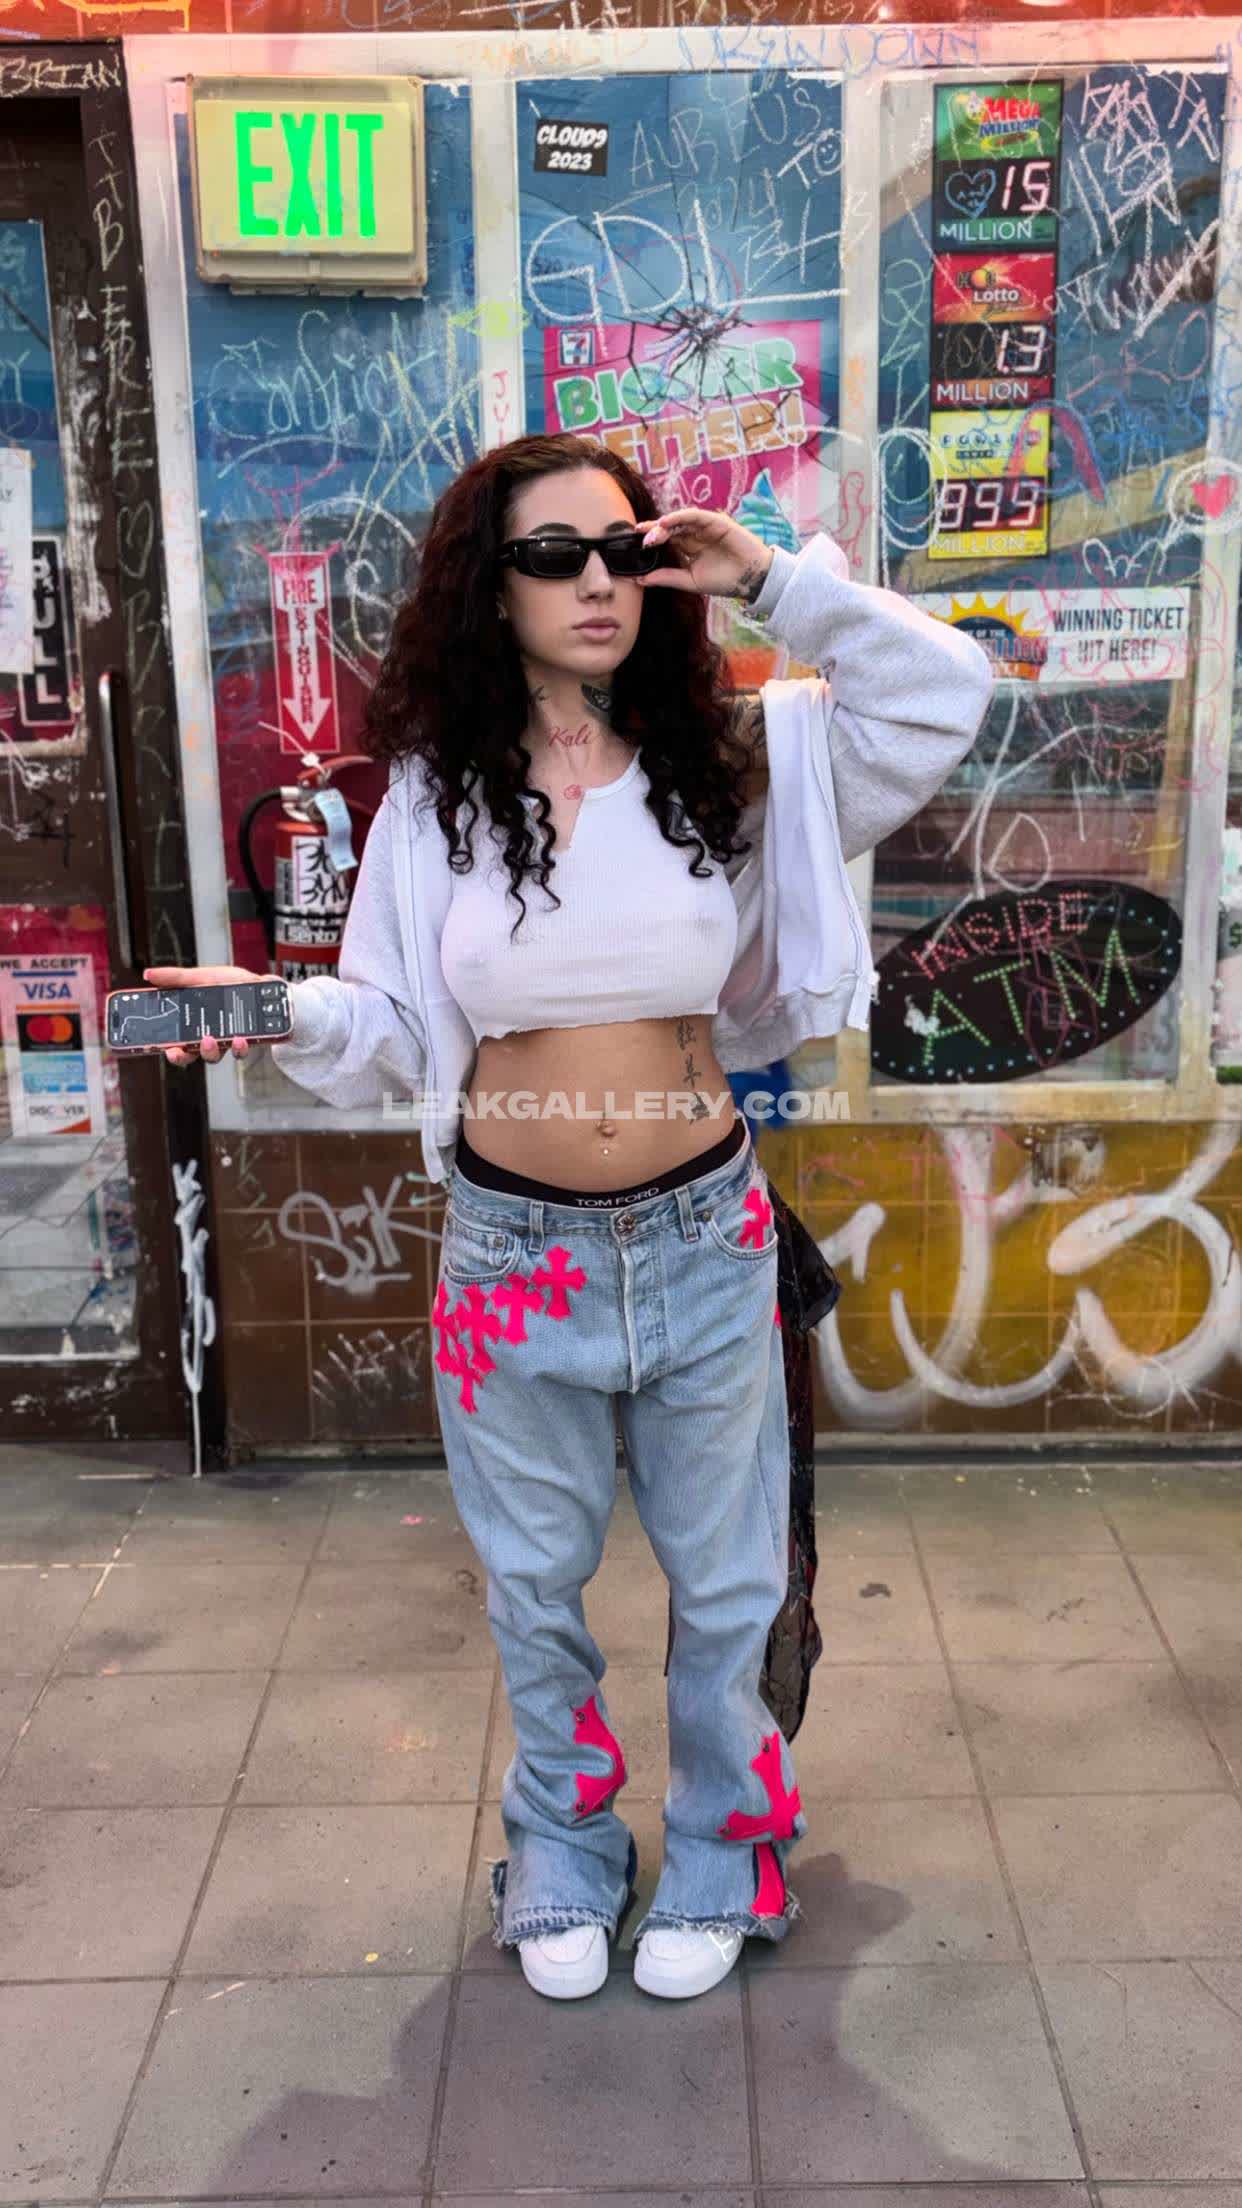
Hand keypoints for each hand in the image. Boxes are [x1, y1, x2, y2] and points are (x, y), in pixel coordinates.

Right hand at [141, 963, 267, 1066]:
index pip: (177, 1042)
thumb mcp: (201, 976)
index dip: (170, 1050)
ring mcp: (226, 1041)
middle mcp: (208, 1037)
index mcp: (194, 1024)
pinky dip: (238, 1048)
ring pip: (214, 1057)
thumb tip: (147, 974)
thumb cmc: (230, 983)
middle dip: (182, 1057)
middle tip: (178, 1052)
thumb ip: (176, 978)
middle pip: (190, 1055)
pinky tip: (239, 1039)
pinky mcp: (246, 1042)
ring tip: (208, 1039)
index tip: (164, 1048)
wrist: (262, 985)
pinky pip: (240, 1052)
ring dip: (208, 1052)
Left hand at [637, 508, 774, 601]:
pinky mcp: (715, 521)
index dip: (650, 540)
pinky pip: (694, 515)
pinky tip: (667, 521)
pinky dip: (680, 517)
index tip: (635, 546)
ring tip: (651, 532)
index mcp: (688, 546)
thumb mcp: (690, 581)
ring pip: (679, 521)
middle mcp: (694, 534)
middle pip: (669, 528)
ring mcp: (704, 526)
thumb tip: (640, 580)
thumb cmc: (724, 580)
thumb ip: (667, 578)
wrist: (751, 579)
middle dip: (653, 531)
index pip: (665, 539)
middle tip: (639, 537)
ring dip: (664, 525)